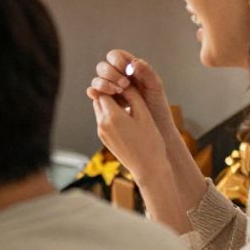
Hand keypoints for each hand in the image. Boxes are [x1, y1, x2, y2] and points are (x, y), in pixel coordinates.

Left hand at [85, 50, 177, 176]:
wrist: (148, 168)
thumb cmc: (150, 141)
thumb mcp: (144, 114)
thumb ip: (132, 95)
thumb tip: (124, 82)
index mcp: (112, 116)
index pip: (104, 90)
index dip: (113, 85)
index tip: (124, 84)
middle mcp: (102, 124)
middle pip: (99, 99)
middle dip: (109, 93)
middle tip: (124, 91)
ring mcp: (101, 133)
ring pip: (100, 110)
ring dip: (109, 105)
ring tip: (127, 104)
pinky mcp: (103, 139)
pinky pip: (103, 121)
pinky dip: (110, 116)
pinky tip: (125, 118)